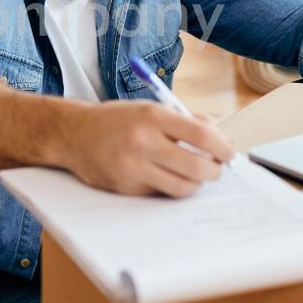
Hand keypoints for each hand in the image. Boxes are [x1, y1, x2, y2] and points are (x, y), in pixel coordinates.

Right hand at [58, 101, 233, 197]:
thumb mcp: (150, 109)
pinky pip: (161, 193)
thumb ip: (185, 121)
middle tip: (216, 168)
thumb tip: (220, 136)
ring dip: (195, 183)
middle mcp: (143, 142)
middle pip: (197, 167)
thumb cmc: (118, 120)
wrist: (74, 134)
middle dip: (215, 171)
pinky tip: (164, 175)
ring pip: (183, 187)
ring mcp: (133, 168)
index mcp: (153, 116)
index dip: (223, 147)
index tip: (229, 152)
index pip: (202, 135)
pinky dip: (170, 186)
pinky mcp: (127, 188)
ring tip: (193, 173)